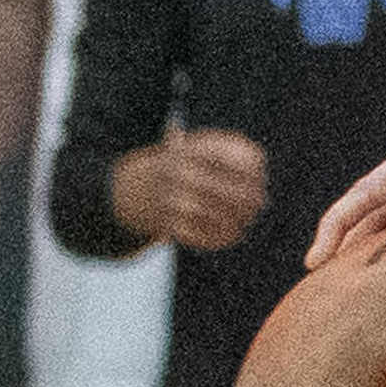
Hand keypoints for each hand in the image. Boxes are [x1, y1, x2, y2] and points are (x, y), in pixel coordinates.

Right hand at [111, 127, 270, 253]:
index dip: (248, 167)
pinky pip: (203, 235)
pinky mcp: (167, 225)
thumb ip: (216, 150)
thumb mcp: (184, 150)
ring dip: (238, 219)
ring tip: (248, 219)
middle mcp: (176, 175)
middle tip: (261, 202)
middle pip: (224, 189)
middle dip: (249, 198)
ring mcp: (171, 201)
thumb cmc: (167, 170)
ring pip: (216, 215)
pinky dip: (223, 237)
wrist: (123, 192)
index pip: (223, 157)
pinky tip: (235, 234)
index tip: (261, 174)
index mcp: (181, 153)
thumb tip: (258, 160)